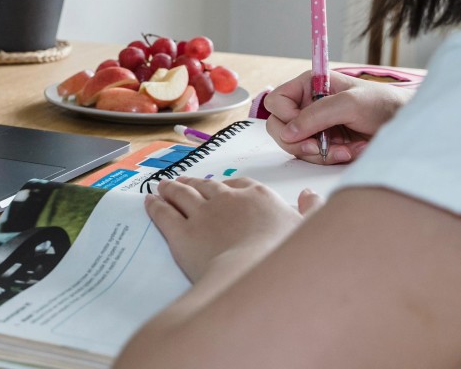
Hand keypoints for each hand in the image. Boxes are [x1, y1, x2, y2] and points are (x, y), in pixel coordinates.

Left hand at [145, 177, 321, 282]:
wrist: (255, 278)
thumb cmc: (284, 259)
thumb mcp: (309, 230)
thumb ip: (311, 210)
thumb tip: (310, 195)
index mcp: (258, 196)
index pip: (239, 184)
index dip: (226, 186)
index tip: (220, 187)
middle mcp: (227, 199)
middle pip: (206, 186)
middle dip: (194, 183)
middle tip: (184, 182)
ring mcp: (201, 214)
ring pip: (181, 194)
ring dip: (171, 188)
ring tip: (163, 186)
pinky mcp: (181, 234)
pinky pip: (163, 213)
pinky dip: (155, 206)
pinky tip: (149, 202)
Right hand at [264, 70, 412, 163]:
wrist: (404, 125)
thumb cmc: (382, 104)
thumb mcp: (350, 104)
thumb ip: (317, 115)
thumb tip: (289, 132)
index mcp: (309, 85)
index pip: (276, 101)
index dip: (285, 116)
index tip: (303, 126)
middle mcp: (308, 105)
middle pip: (279, 127)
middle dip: (299, 141)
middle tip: (317, 147)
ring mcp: (315, 126)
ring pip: (295, 146)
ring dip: (319, 153)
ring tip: (345, 149)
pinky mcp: (324, 144)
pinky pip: (312, 157)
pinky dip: (329, 158)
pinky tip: (350, 152)